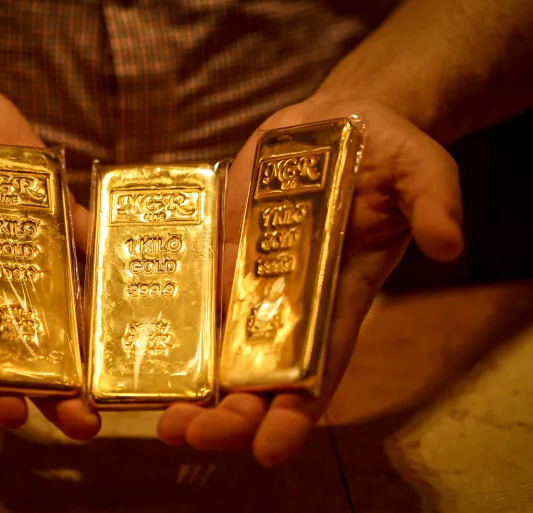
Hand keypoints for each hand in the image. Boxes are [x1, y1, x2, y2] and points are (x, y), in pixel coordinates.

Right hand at [0, 69, 99, 438]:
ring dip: (87, 338)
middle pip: (19, 336)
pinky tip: (132, 285)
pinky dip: (103, 258)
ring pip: (59, 298)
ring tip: (117, 378)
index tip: (11, 414)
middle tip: (84, 423)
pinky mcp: (48, 205)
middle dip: (49, 383)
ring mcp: (19, 237)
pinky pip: (81, 237)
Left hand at [157, 97, 463, 465]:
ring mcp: (251, 279)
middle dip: (228, 414)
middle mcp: (291, 303)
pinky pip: (193, 292)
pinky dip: (168, 322)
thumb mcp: (421, 171)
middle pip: (257, 376)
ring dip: (189, 385)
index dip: (295, 417)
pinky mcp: (222, 250)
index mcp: (339, 299)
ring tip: (160, 417)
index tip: (268, 451)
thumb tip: (449, 243)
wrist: (338, 120)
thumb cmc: (387, 151)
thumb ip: (435, 204)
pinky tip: (134, 346)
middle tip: (191, 437)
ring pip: (216, 346)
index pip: (319, 372)